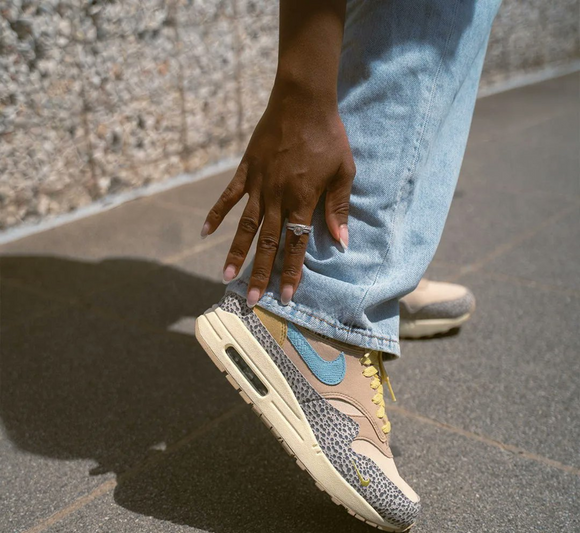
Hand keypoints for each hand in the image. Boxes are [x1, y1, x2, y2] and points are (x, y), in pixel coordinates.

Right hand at [201, 88, 354, 306]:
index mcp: (303, 201)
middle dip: (260, 273)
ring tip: (226, 276)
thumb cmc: (329, 137)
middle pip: (268, 243)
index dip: (290, 272)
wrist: (304, 101)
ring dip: (236, 253)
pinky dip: (216, 214)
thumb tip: (341, 241)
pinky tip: (205, 233)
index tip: (285, 295)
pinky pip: (228, 197)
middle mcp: (278, 198)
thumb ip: (338, 207)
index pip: (296, 245)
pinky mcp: (246, 171)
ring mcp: (259, 185)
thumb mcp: (344, 172)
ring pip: (246, 227)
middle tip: (252, 298)